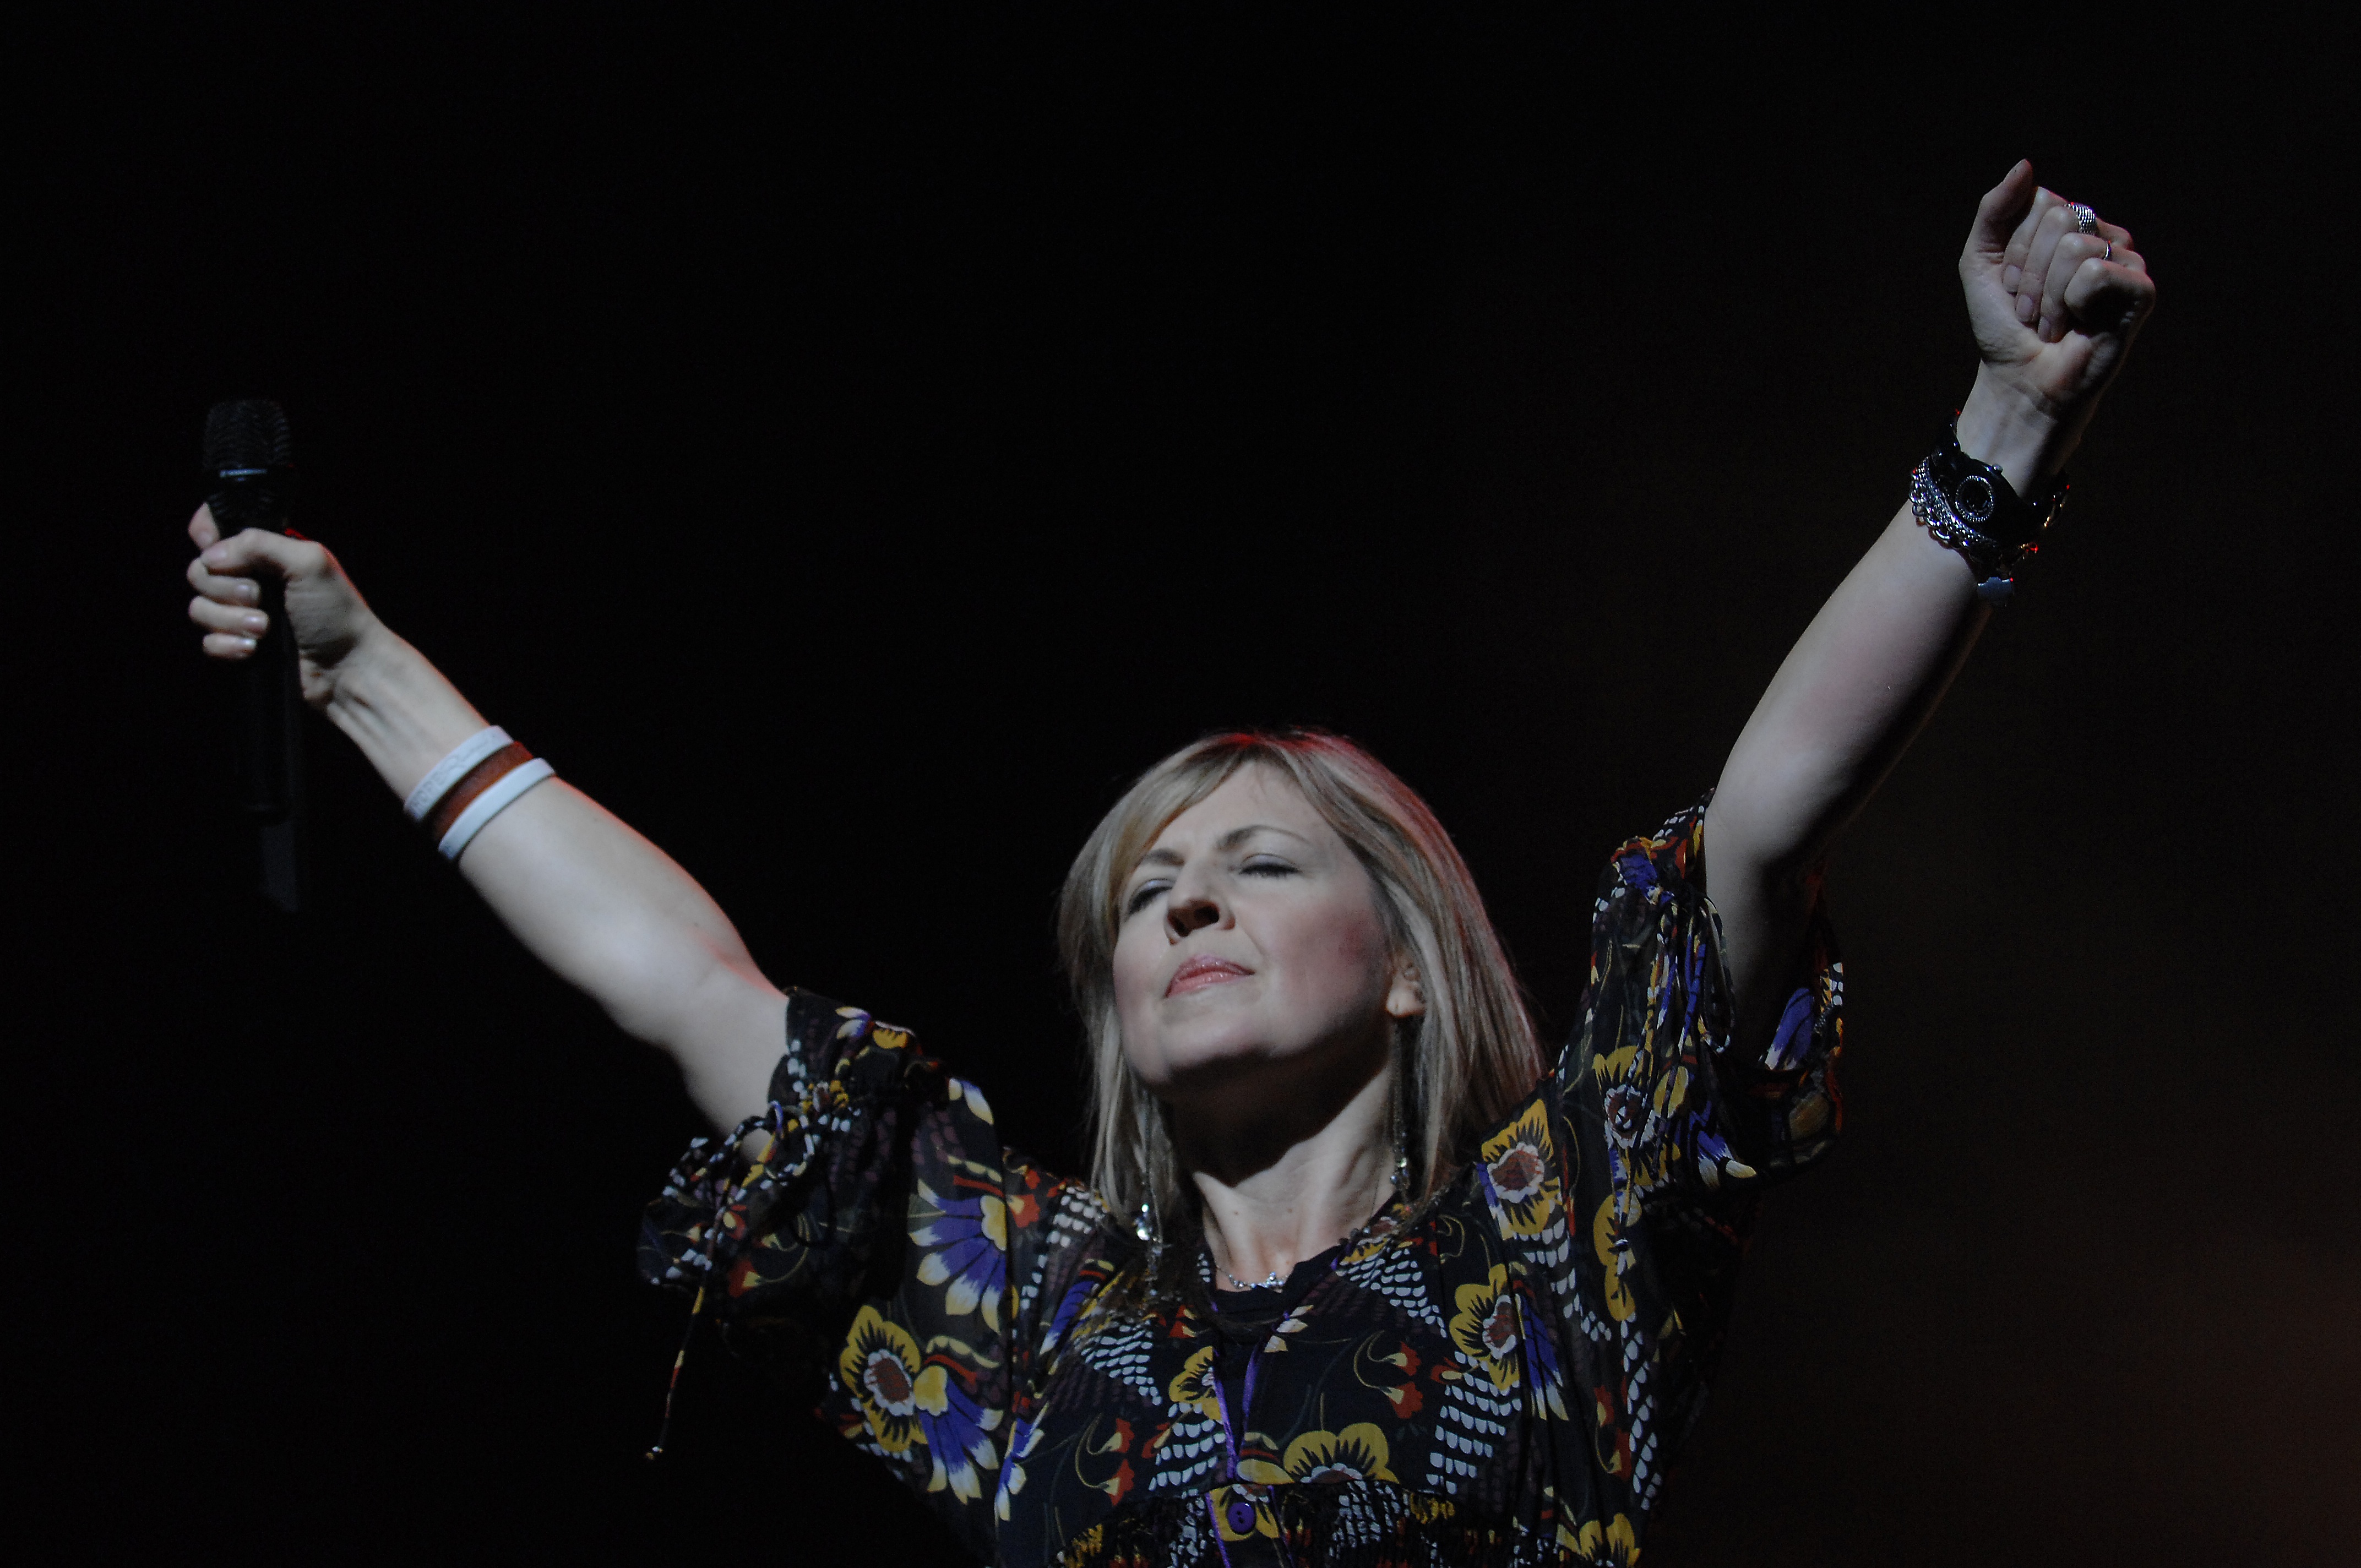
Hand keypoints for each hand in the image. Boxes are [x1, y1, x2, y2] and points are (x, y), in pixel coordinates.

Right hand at [185, 507, 381, 708]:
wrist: (348, 669)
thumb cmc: (337, 614)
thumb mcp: (308, 562)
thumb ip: (259, 544)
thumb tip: (211, 556)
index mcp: (267, 553)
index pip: (216, 529)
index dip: (205, 532)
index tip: (209, 543)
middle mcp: (251, 580)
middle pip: (200, 572)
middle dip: (226, 588)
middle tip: (260, 598)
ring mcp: (243, 614)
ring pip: (200, 609)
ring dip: (230, 620)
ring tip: (265, 629)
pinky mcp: (239, 646)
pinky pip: (208, 642)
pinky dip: (228, 646)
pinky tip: (253, 650)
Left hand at [1955, 159, 2157, 486]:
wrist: (2019, 381)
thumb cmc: (2004, 326)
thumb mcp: (1981, 262)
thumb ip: (1995, 211)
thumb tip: (2026, 165)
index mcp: (2068, 223)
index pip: (2039, 202)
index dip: (2013, 251)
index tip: (2013, 289)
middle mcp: (2101, 235)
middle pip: (2057, 220)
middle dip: (2029, 273)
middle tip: (2033, 310)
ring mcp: (2125, 261)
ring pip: (2075, 245)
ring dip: (2047, 295)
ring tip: (2053, 322)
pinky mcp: (2141, 291)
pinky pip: (2097, 271)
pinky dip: (2073, 303)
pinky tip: (2079, 326)